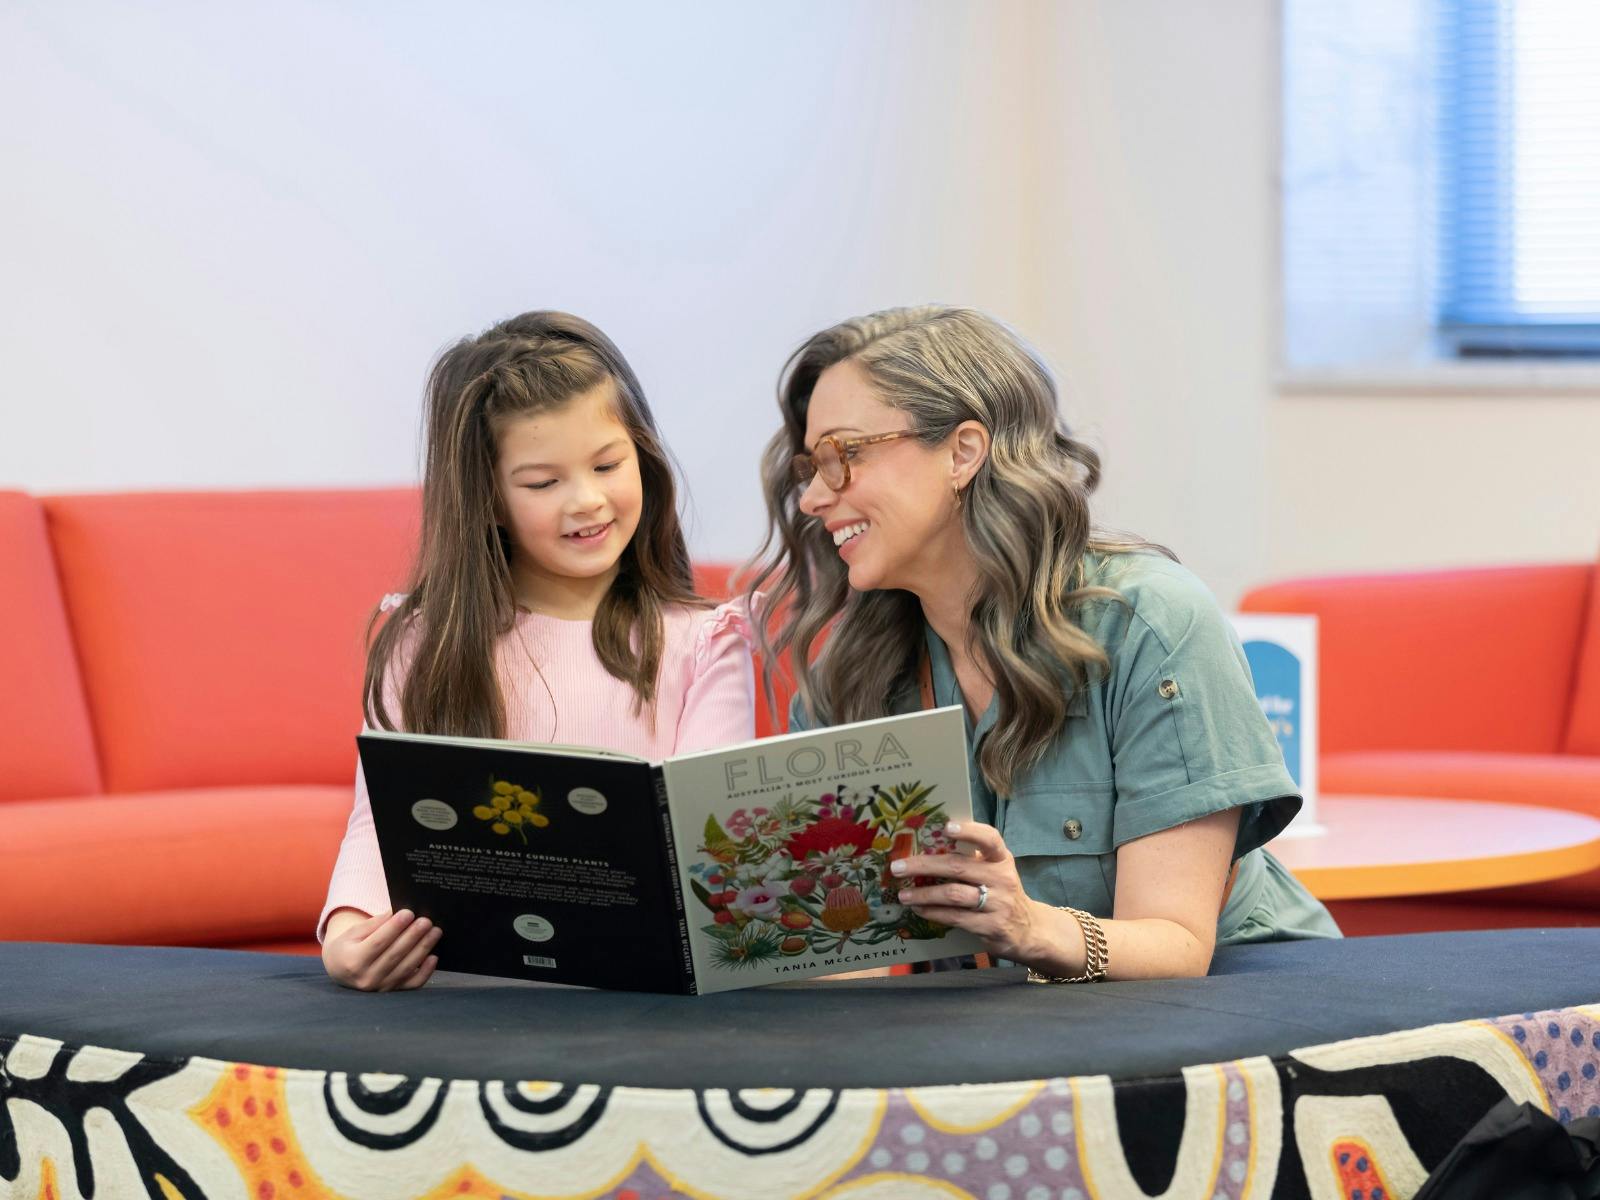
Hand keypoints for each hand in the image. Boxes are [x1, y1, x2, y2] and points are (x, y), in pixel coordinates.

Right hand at [321, 908, 441, 991]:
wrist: (341, 970)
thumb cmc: (349, 946)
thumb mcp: (354, 932)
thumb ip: (376, 924)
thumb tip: (399, 912)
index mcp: (353, 961)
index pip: (377, 943)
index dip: (394, 928)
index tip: (409, 913)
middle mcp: (366, 978)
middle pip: (394, 955)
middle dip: (413, 936)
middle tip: (426, 921)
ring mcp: (380, 987)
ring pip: (406, 968)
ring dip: (423, 949)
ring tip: (435, 932)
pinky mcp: (392, 991)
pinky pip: (412, 984)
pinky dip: (425, 972)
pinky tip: (433, 957)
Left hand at [889, 821, 1038, 962]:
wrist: (1028, 930)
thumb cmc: (1002, 893)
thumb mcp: (996, 871)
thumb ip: (972, 859)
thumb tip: (929, 846)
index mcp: (1002, 858)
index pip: (989, 839)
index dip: (969, 831)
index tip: (946, 827)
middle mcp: (1002, 878)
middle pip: (958, 867)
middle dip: (924, 866)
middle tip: (897, 867)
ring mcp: (998, 903)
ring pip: (953, 894)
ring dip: (924, 894)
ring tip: (903, 894)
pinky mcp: (991, 926)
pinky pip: (955, 917)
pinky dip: (933, 912)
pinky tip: (919, 909)